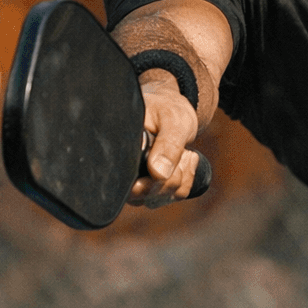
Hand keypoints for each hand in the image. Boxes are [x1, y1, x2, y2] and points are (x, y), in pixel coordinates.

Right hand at [130, 70, 202, 206]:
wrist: (175, 110)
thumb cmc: (168, 109)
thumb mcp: (172, 119)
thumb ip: (167, 145)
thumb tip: (158, 173)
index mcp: (121, 152)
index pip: (126, 183)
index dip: (148, 181)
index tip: (167, 163)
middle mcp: (124, 170)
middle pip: (144, 195)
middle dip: (169, 176)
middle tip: (180, 150)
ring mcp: (137, 181)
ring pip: (161, 197)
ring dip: (180, 176)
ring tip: (183, 150)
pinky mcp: (153, 186)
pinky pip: (175, 195)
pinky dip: (187, 178)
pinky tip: (186, 158)